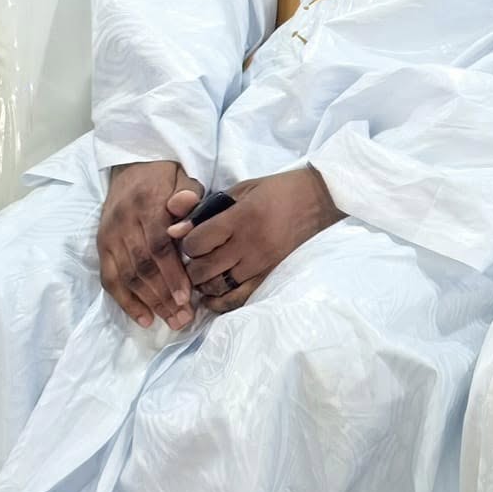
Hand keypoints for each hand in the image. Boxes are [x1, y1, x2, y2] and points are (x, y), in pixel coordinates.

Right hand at [98, 161, 202, 327]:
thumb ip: (188, 194)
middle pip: (142, 266)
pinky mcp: (101, 246)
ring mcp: (109, 236)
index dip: (171, 273)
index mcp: (147, 205)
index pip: (158, 245)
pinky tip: (144, 318)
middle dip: (163, 295)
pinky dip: (125, 301)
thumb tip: (185, 206)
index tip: (187, 297)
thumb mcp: (183, 177)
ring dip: (148, 302)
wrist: (131, 166)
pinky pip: (109, 279)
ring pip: (126, 276)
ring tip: (171, 321)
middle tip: (183, 318)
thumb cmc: (166, 177)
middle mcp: (123, 223)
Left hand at [167, 167, 342, 314]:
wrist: (319, 199)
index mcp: (241, 218)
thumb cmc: (278, 190)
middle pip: (202, 270)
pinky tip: (212, 295)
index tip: (192, 236)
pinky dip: (220, 301)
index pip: (196, 243)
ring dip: (204, 282)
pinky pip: (238, 298)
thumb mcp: (241, 189)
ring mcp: (261, 263)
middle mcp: (250, 245)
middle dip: (191, 265)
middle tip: (196, 256)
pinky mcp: (271, 274)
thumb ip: (205, 209)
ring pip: (217, 287)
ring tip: (205, 272)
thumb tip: (173, 231)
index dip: (186, 242)